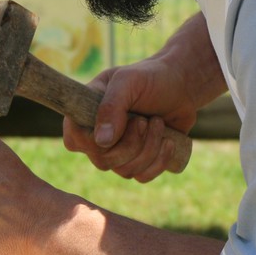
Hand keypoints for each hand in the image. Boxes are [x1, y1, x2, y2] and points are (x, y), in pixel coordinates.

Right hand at [61, 58, 198, 182]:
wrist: (181, 85)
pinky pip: (142, 177)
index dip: (91, 141)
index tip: (120, 121)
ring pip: (125, 171)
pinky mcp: (140, 161)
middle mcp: (99, 135)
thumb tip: (101, 142)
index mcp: (87, 112)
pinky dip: (159, 161)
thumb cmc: (151, 77)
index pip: (73, 139)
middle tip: (144, 120)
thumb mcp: (129, 81)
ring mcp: (119, 151)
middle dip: (130, 143)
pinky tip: (169, 142)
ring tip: (158, 123)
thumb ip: (111, 106)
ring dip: (149, 148)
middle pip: (102, 161)